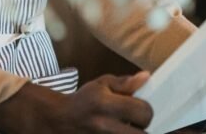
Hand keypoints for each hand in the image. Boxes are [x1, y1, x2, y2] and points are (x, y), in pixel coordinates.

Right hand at [0, 71, 152, 133]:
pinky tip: (118, 130)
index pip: (143, 112)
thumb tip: (146, 77)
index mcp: (107, 105)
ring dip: (132, 133)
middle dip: (142, 128)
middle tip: (136, 123)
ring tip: (126, 127)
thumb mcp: (101, 84)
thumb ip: (125, 83)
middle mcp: (105, 126)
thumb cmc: (83, 100)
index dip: (146, 110)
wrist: (58, 120)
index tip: (140, 109)